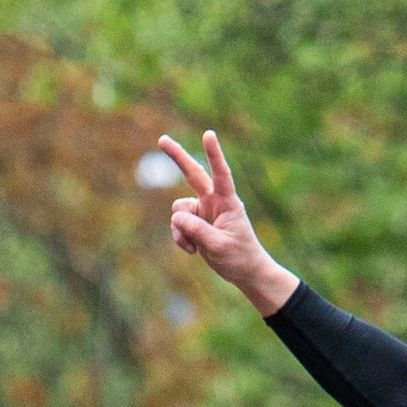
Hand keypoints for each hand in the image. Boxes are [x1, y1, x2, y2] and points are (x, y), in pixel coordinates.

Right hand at [158, 130, 299, 315]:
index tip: (208, 134)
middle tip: (162, 139)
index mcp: (228, 202)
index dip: (214, 154)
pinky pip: (177, 226)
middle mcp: (214, 201)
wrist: (244, 272)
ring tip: (195, 246)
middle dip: (177, 157)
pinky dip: (181, 239)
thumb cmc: (239, 256)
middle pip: (193, 174)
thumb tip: (177, 217)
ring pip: (179, 210)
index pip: (221, 174)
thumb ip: (197, 230)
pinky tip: (193, 251)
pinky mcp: (195, 223)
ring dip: (181, 230)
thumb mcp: (218, 245)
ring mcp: (203, 211)